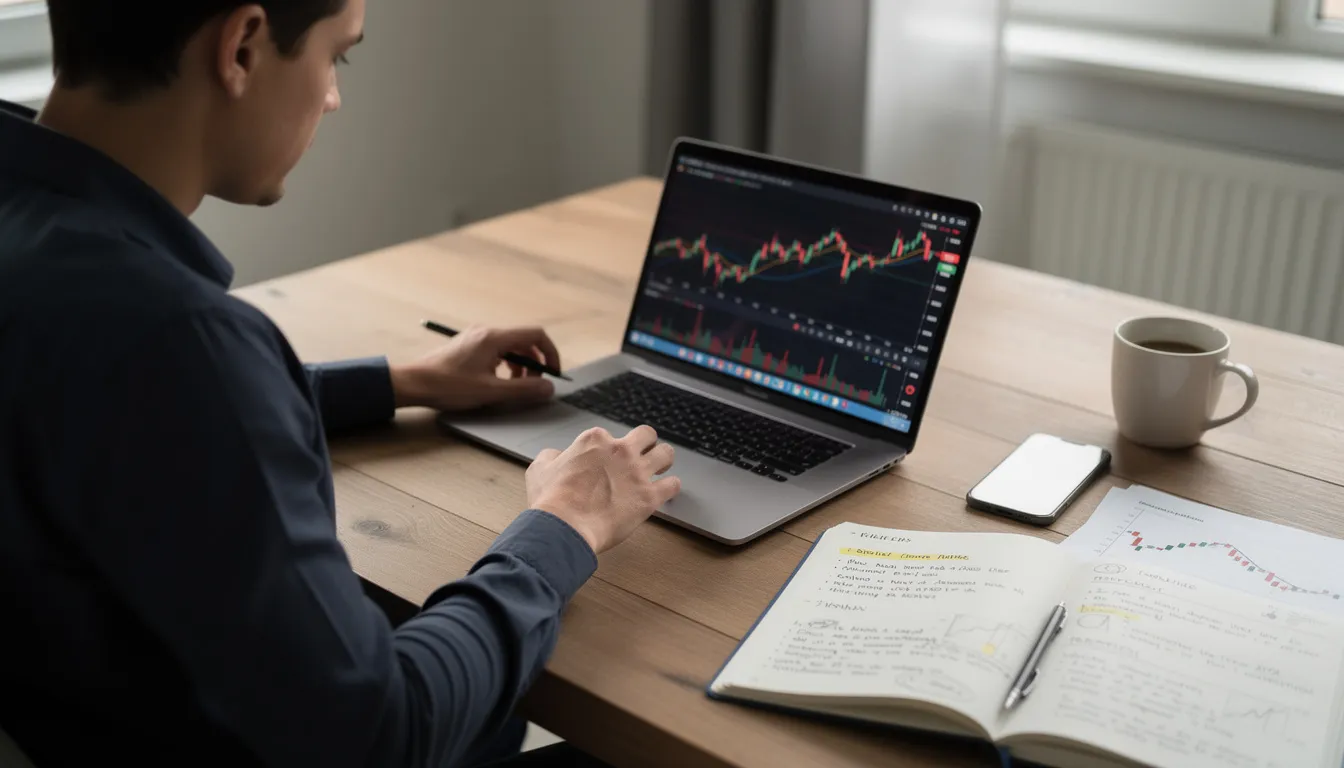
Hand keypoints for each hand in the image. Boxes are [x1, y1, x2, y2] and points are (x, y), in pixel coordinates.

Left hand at [390, 325, 560, 410]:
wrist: (414, 383)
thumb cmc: (448, 386)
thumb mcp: (491, 392)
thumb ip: (523, 389)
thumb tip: (549, 388)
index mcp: (494, 338)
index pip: (536, 335)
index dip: (550, 354)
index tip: (553, 373)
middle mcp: (487, 332)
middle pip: (524, 341)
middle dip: (535, 363)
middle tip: (533, 385)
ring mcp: (476, 338)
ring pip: (510, 347)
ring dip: (520, 366)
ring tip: (514, 386)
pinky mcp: (468, 346)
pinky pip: (497, 350)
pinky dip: (505, 365)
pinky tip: (496, 381)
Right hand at [525, 426, 681, 553]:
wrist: (564, 527)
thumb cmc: (551, 501)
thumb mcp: (539, 469)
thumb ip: (552, 456)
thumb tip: (557, 456)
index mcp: (595, 441)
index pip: (609, 436)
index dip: (608, 450)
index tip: (605, 462)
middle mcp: (620, 450)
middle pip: (646, 434)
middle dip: (645, 444)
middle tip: (642, 456)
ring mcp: (637, 472)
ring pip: (666, 454)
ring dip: (663, 460)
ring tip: (660, 469)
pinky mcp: (649, 497)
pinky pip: (673, 485)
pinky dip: (671, 487)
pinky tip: (665, 491)